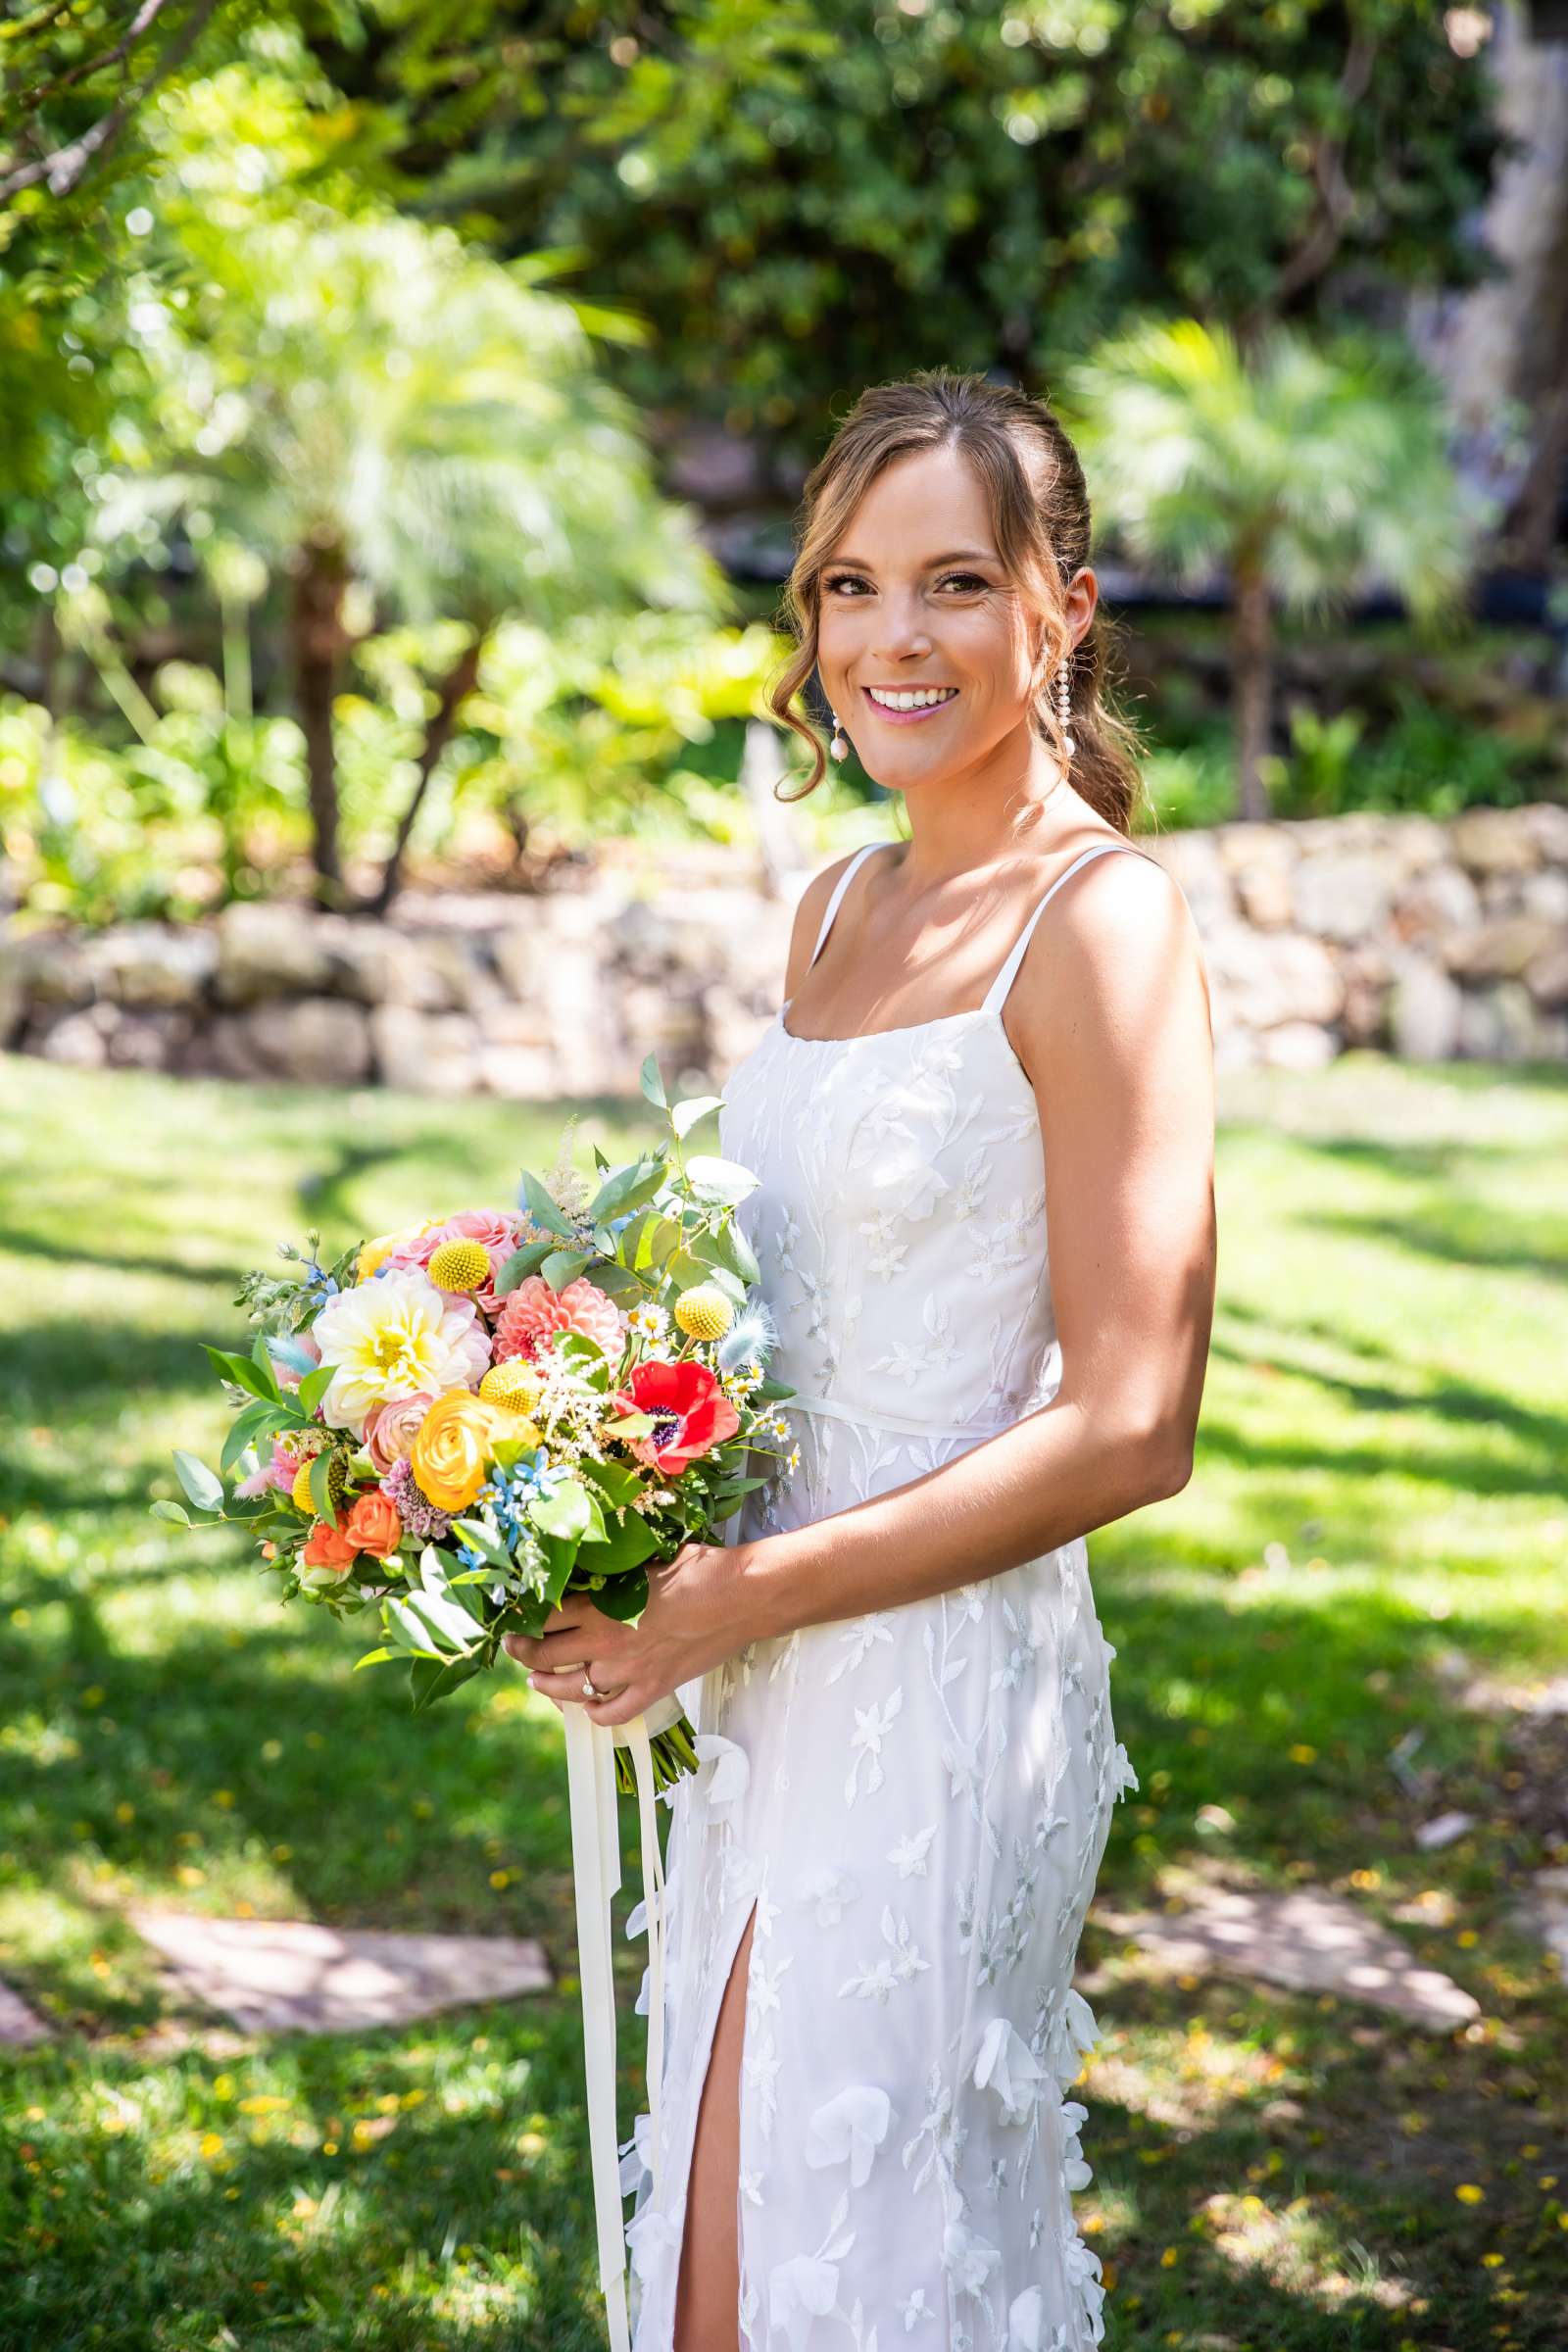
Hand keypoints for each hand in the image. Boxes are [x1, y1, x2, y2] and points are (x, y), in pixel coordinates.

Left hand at [501, 1537, 749, 1728]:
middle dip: (523, 1650)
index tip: (514, 1615)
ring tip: (536, 1679)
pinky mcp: (653, 1689)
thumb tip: (590, 1572)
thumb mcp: (645, 1562)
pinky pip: (612, 1712)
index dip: (523, 1618)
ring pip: (571, 1688)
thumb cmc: (698, 1569)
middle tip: (514, 1646)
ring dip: (547, 1685)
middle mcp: (605, 1643)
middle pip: (545, 1655)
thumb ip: (612, 1575)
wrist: (741, 1598)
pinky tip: (589, 1706)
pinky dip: (595, 1713)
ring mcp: (628, 1672)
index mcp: (599, 1606)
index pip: (543, 1618)